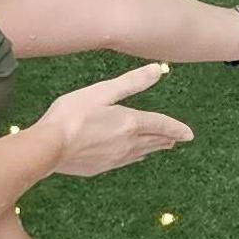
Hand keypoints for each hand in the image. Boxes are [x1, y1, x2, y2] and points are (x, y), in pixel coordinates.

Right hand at [42, 62, 192, 176]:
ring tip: (162, 147)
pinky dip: (136, 157)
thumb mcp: (102, 92)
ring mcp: (114, 158)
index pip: (160, 125)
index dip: (176, 128)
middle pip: (153, 141)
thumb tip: (158, 70)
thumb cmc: (72, 115)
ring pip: (141, 153)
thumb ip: (131, 83)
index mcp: (130, 123)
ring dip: (153, 148)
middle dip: (167, 139)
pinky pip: (126, 162)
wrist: (49, 147)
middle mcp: (127, 143)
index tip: (190, 134)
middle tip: (178, 140)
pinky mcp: (100, 167)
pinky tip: (134, 158)